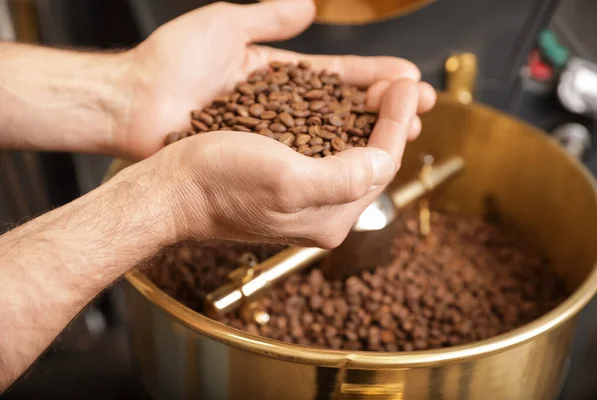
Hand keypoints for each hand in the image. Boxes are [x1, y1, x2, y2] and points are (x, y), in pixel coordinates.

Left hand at [116, 0, 434, 159]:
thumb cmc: (169, 64)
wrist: (130, 105)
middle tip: (425, 109)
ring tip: (408, 136)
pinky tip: (364, 167)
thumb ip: (266, 17)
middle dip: (386, 110)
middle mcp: (281, 112)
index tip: (411, 80)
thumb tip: (310, 6)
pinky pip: (306, 164)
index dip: (376, 78)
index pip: (338, 76)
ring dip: (371, 138)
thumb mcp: (222, 27)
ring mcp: (272, 141)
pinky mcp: (260, 166)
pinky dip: (335, 165)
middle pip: (345, 110)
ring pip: (333, 141)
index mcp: (277, 77)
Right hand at [142, 78, 419, 247]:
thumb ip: (343, 178)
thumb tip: (383, 161)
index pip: (382, 166)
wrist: (173, 189)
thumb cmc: (220, 183)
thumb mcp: (285, 180)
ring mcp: (306, 199)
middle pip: (372, 162)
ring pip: (353, 155)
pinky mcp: (288, 182)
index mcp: (330, 218)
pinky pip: (328, 152)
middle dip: (391, 120)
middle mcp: (323, 213)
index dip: (398, 122)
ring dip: (370, 120)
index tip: (407, 84)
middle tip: (402, 84)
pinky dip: (342, 125)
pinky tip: (343, 104)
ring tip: (381, 87)